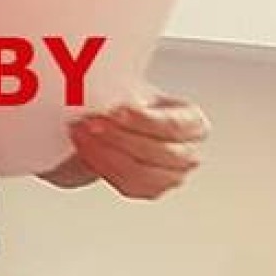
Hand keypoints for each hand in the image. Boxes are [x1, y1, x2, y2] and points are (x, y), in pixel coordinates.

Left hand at [68, 91, 209, 199]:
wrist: (112, 120)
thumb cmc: (126, 101)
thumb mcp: (130, 86)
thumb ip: (123, 89)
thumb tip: (104, 88)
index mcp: (192, 122)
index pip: (174, 125)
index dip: (144, 121)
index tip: (116, 111)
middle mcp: (187, 152)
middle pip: (160, 152)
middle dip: (121, 137)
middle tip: (92, 123)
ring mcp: (172, 175)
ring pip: (143, 174)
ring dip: (108, 155)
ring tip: (83, 135)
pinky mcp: (150, 190)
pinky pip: (129, 186)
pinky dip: (104, 168)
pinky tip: (88, 151)